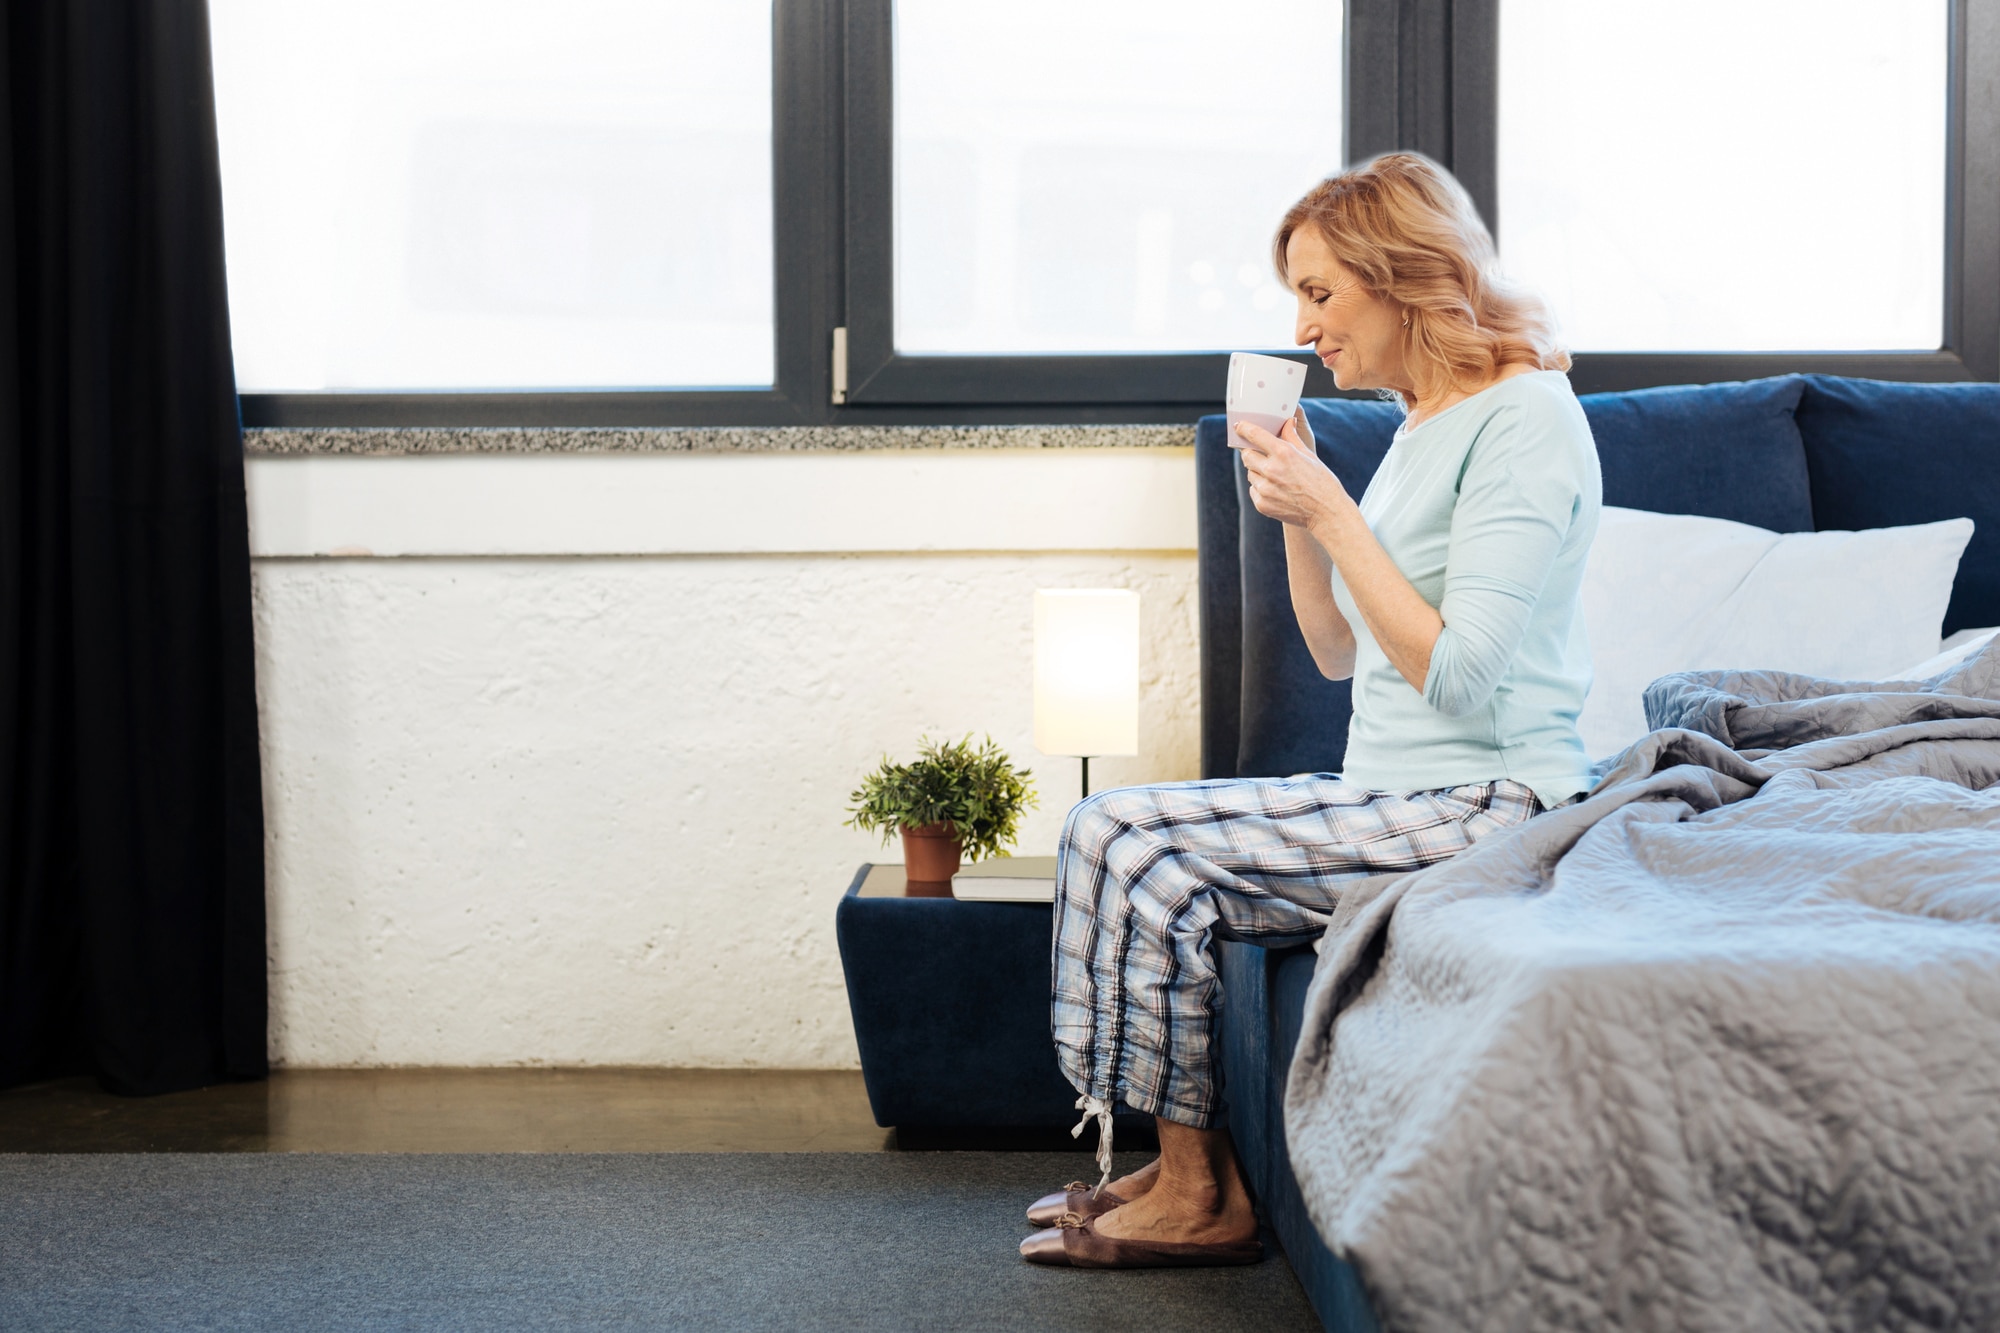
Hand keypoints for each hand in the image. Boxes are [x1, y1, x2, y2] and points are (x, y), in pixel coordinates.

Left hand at [1232, 408, 1354, 530]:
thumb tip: (1287, 422)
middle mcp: (1271, 470)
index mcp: (1284, 453)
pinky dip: (1261, 487)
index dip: (1244, 428)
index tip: (1239, 426)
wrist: (1326, 512)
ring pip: (1250, 474)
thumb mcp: (1309, 455)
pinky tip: (1276, 489)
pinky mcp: (1262, 504)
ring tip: (1275, 476)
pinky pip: (1254, 490)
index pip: (1255, 435)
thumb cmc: (1321, 482)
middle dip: (1251, 452)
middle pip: (1246, 455)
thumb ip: (1292, 437)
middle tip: (1259, 453)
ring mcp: (1265, 489)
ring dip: (1258, 471)